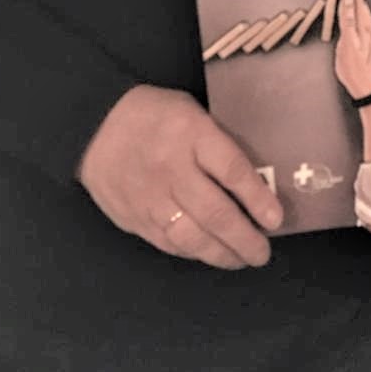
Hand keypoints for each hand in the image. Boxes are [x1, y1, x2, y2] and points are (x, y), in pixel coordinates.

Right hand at [77, 84, 282, 269]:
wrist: (94, 126)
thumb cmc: (156, 114)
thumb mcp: (192, 111)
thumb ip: (219, 142)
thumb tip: (256, 179)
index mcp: (192, 134)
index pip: (231, 170)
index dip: (257, 198)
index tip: (276, 219)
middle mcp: (172, 169)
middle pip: (215, 212)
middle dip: (244, 239)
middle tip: (262, 253)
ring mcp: (150, 198)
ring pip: (192, 236)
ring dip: (222, 254)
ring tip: (242, 260)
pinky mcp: (134, 218)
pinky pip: (169, 243)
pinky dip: (194, 252)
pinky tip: (210, 254)